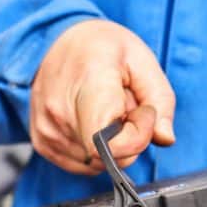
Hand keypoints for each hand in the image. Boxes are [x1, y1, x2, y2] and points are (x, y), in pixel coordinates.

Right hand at [30, 19, 175, 174]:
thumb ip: (161, 100)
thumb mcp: (142, 59)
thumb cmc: (99, 47)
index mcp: (87, 85)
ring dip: (110, 143)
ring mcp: (47, 130)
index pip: (111, 144)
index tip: (142, 112)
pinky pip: (82, 164)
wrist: (56, 41)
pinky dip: (93, 150)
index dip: (138, 136)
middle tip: (123, 106)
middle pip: (109, 157)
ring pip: (97, 164)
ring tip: (104, 109)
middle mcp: (60, 112)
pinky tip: (90, 121)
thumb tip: (164, 137)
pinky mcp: (42, 143)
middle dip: (127, 138)